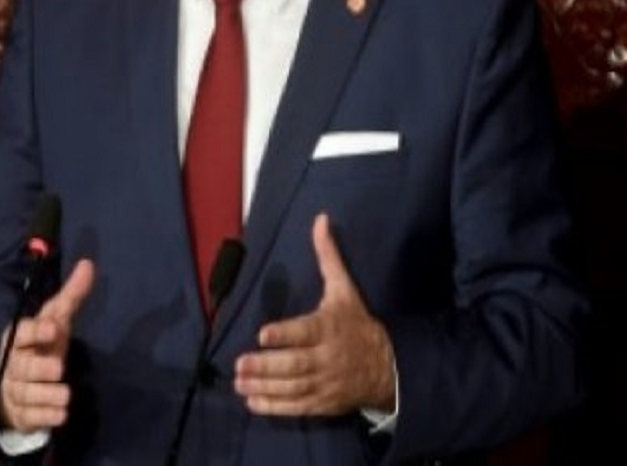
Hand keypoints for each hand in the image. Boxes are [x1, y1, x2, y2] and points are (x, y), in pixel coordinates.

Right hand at [0, 258, 95, 432]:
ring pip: (25, 394)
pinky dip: (45, 417)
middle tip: (58, 367)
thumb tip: (88, 264)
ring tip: (65, 395)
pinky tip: (61, 414)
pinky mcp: (21, 413)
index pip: (21, 333)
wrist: (19, 381)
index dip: (35, 331)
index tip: (53, 327)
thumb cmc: (41, 345)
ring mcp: (14, 390)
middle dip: (38, 368)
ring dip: (45, 396)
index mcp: (18, 338)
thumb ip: (71, 295)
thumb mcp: (56, 319)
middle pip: (21, 367)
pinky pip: (30, 417)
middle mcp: (12, 365)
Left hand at [234, 214, 394, 416]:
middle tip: (240, 363)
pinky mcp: (324, 402)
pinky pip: (298, 407)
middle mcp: (327, 356)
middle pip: (296, 364)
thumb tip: (320, 219)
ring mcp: (326, 382)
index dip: (285, 335)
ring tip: (239, 383)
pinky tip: (252, 402)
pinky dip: (275, 407)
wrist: (387, 365)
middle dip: (267, 366)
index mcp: (330, 327)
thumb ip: (328, 256)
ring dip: (264, 387)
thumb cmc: (356, 322)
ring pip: (293, 387)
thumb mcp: (344, 288)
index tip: (262, 334)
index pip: (306, 331)